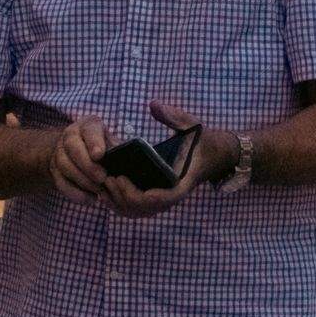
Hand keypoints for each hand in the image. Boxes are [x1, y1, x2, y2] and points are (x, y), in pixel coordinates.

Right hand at [49, 117, 113, 201]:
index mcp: (88, 126)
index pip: (89, 130)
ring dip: (82, 181)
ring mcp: (59, 152)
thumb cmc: (105, 146)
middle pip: (73, 148)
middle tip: (102, 178)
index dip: (93, 143)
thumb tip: (131, 164)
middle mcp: (70, 136)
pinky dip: (75, 193)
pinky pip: (60, 182)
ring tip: (99, 190)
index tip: (99, 155)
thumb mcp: (113, 143)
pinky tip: (91, 198)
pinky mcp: (54, 169)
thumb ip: (119, 149)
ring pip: (64, 166)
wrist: (80, 150)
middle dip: (88, 165)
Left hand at [99, 103, 238, 219]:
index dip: (139, 194)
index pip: (162, 198)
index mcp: (183, 181)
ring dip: (118, 203)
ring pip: (137, 212)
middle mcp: (173, 195)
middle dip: (122, 196)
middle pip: (143, 209)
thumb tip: (154, 104)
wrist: (212, 155)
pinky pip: (136, 210)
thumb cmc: (201, 140)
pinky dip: (120, 204)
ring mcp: (165, 200)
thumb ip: (174, 116)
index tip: (121, 178)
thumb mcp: (192, 125)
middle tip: (107, 178)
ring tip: (103, 184)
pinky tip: (107, 190)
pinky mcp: (157, 199)